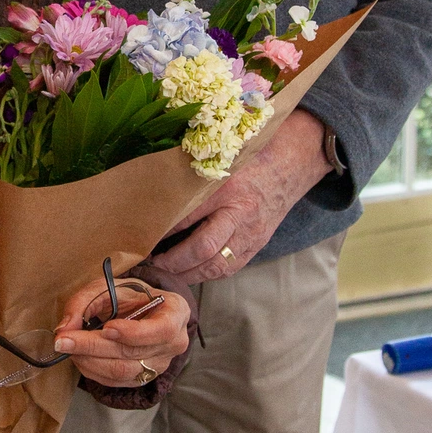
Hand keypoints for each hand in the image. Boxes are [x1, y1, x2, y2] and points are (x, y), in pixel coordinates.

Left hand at [52, 278, 190, 388]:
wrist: (142, 309)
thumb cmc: (130, 295)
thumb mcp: (108, 286)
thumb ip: (84, 302)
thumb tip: (65, 327)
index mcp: (176, 313)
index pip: (161, 330)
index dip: (133, 333)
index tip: (107, 327)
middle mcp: (174, 344)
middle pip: (133, 353)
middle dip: (94, 346)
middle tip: (63, 340)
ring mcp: (160, 365)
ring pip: (122, 371)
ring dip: (89, 361)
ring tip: (67, 347)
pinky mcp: (143, 378)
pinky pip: (116, 382)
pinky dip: (93, 371)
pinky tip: (78, 357)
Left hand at [158, 109, 328, 283]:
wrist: (289, 166)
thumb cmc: (248, 158)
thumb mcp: (221, 159)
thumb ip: (193, 174)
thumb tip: (154, 187)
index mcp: (228, 185)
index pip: (190, 213)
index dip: (164, 227)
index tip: (142, 232)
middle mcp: (241, 212)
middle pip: (204, 247)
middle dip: (174, 260)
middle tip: (151, 261)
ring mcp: (251, 233)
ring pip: (217, 265)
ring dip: (187, 274)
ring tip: (164, 272)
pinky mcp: (256, 246)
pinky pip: (229, 268)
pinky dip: (206, 274)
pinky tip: (188, 273)